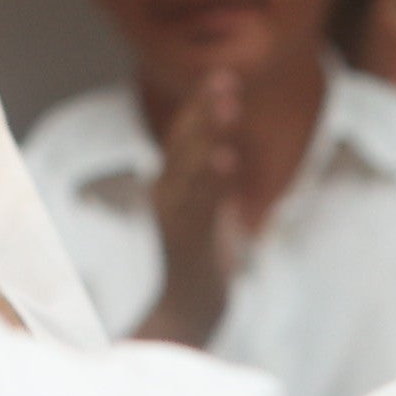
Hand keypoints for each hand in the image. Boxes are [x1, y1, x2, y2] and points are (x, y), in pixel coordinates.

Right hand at [137, 65, 256, 347]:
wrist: (180, 318)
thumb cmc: (193, 267)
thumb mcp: (201, 218)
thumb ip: (206, 185)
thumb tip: (219, 153)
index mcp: (171, 189)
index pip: (185, 140)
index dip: (201, 109)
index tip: (220, 77)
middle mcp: (167, 198)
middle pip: (186, 145)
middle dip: (205, 110)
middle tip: (224, 78)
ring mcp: (175, 220)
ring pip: (192, 169)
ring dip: (210, 133)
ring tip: (228, 104)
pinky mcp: (187, 244)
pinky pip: (201, 206)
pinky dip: (212, 179)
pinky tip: (226, 156)